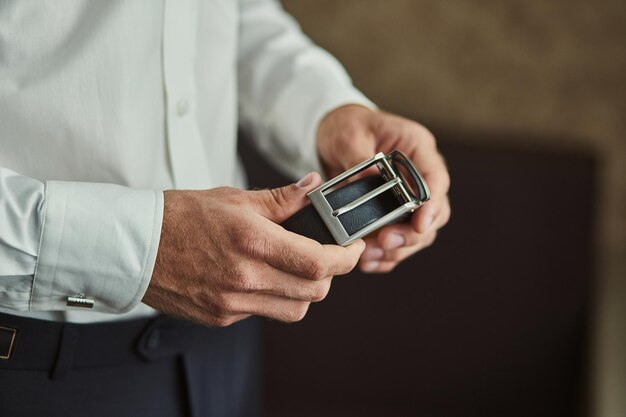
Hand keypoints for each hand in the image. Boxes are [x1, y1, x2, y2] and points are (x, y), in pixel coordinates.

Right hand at [144, 172, 364, 326]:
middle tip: (325, 255)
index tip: (353, 248)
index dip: (346, 258)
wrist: (134, 245)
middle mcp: (245, 277)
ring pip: (294, 309)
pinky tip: (261, 278)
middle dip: (330, 274)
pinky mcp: (221, 317)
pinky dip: (274, 298)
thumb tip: (314, 188)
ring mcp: (232, 302)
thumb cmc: (180, 215)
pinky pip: (264, 313)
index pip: (318, 262)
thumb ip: (282, 198)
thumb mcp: (234, 198)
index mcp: (252, 241)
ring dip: (305, 291)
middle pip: (314, 292)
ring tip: (294, 268)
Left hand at [316, 105, 450, 272]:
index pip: (436, 179)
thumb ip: (359, 158)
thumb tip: (371, 179)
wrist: (335, 136)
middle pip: (432, 214)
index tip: (419, 225)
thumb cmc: (347, 127)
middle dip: (411, 234)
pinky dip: (385, 255)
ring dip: (397, 249)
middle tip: (385, 243)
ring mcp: (409, 197)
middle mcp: (420, 175)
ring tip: (370, 257)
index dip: (432, 205)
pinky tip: (368, 263)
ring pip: (417, 234)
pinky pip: (397, 241)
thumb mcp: (349, 135)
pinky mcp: (394, 215)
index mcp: (417, 148)